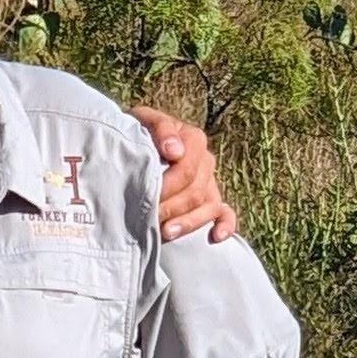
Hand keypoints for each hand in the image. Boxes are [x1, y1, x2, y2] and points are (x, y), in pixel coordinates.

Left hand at [129, 105, 237, 243]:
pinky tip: (215, 237)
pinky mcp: (211, 201)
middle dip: (171, 207)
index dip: (168, 185)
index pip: (187, 168)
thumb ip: (160, 128)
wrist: (131, 148)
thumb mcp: (142, 121)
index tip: (146, 195)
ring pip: (209, 206)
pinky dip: (225, 225)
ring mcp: (210, 183)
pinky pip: (225, 214)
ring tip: (166, 232)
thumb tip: (174, 151)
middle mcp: (205, 161)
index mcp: (193, 140)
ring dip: (189, 222)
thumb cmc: (137, 133)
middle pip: (196, 191)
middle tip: (148, 217)